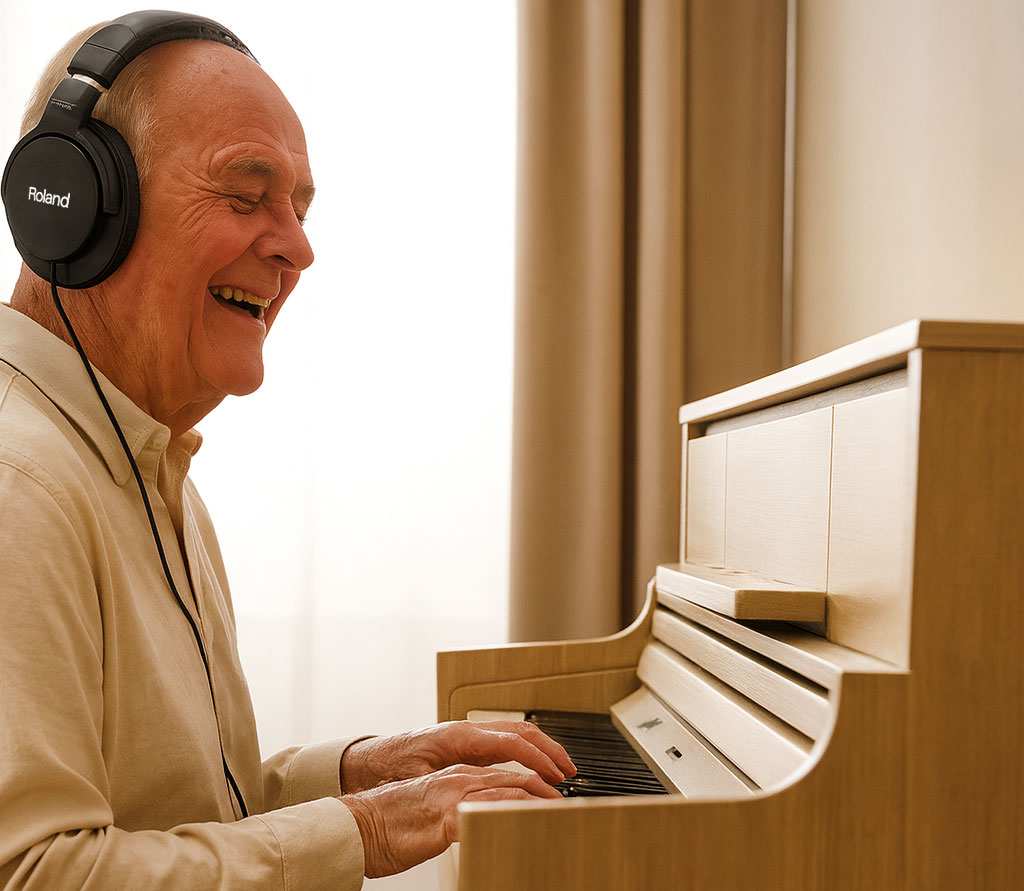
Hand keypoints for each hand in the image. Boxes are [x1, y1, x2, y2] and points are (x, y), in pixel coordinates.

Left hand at [340, 720, 576, 792]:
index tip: (556, 774)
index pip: (510, 742)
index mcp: (459, 737)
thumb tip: (472, 803)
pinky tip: (535, 767)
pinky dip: (526, 751)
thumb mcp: (417, 781)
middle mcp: (468, 731)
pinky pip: (505, 741)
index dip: (537, 758)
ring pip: (516, 733)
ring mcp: (469, 735)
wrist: (371, 759)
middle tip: (570, 771)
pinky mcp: (468, 743)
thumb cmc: (390, 769)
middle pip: (520, 731)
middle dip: (549, 749)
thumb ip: (445, 787)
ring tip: (560, 769)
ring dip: (541, 748)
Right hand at [342, 763, 562, 876]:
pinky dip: (512, 816)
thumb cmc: (389, 823)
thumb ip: (457, 808)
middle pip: (516, 774)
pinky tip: (526, 823)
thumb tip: (479, 818)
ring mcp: (452, 793)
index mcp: (456, 773)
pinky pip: (488, 812)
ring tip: (558, 810)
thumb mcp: (432, 810)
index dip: (536, 776)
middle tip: (569, 801)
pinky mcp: (445, 816)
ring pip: (508, 789)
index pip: (506, 768)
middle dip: (546, 786)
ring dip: (537, 799)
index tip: (556, 790)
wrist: (356, 827)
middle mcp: (458, 776)